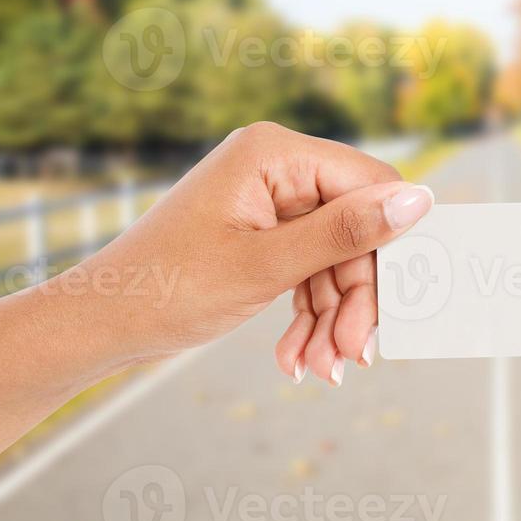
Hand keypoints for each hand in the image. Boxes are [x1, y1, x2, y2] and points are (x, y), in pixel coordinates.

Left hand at [75, 122, 433, 381]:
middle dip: (355, 297)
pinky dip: (309, 313)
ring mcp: (267, 199)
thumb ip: (345, 233)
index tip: (400, 305)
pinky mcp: (261, 232)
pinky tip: (298, 358)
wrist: (99, 322)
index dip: (389, 244)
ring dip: (332, 316)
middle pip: (354, 228)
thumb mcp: (266, 267)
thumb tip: (420, 199)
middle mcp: (275, 166)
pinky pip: (307, 268)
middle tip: (352, 357)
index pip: (368, 184)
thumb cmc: (168, 287)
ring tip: (320, 369)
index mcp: (274, 152)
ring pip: (334, 256)